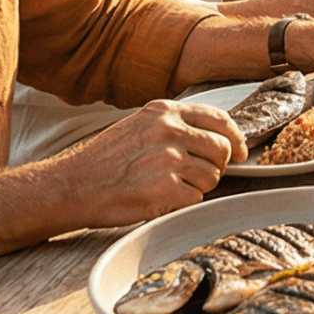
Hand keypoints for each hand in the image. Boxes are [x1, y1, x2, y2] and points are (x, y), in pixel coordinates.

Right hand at [48, 99, 244, 227]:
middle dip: (216, 166)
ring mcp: (169, 159)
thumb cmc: (103, 160)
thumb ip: (173, 126)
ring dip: (197, 186)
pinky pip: (196, 198)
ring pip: (212, 176)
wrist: (72, 185)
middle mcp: (170, 130)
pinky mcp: (165, 188)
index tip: (241, 150)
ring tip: (168, 186)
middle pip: (223, 149)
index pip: (219, 119)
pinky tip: (159, 198)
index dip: (236, 137)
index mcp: (164, 111)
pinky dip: (183, 202)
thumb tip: (213, 137)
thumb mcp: (139, 125)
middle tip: (196, 176)